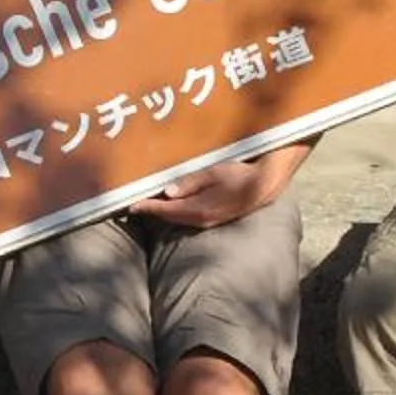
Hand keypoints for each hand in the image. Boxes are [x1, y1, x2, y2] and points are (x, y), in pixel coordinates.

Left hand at [132, 150, 294, 228]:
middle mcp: (201, 219)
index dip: (148, 207)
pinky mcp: (213, 219)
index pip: (167, 209)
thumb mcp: (214, 173)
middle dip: (152, 211)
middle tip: (135, 205)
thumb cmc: (239, 175)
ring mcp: (208, 221)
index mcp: (199, 208)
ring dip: (163, 213)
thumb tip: (168, 192)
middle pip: (170, 217)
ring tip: (149, 205)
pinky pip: (187, 218)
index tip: (131, 206)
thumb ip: (191, 183)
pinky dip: (175, 212)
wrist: (263, 186)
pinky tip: (171, 206)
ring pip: (178, 218)